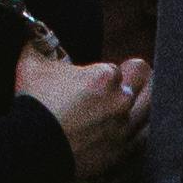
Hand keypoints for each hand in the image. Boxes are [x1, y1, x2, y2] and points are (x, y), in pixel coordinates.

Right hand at [23, 49, 151, 174]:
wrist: (35, 147)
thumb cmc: (35, 104)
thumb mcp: (32, 65)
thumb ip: (38, 44)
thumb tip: (32, 31)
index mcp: (105, 76)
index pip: (116, 68)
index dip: (102, 73)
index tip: (92, 80)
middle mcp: (121, 100)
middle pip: (144, 82)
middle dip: (136, 79)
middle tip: (131, 79)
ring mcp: (124, 128)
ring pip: (150, 109)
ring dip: (144, 102)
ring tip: (140, 100)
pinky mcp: (122, 152)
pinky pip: (145, 138)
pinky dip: (142, 130)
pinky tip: (138, 126)